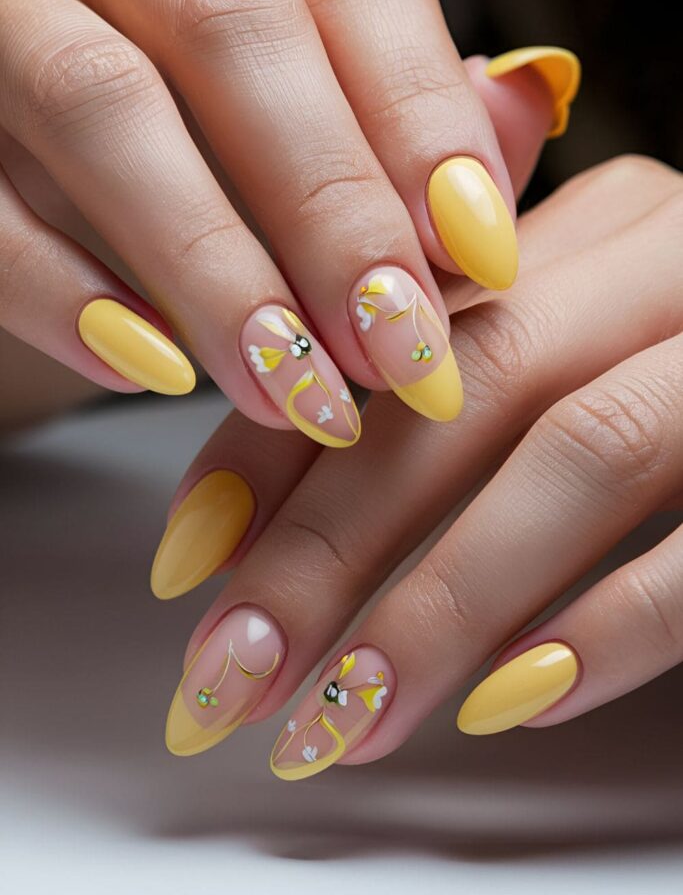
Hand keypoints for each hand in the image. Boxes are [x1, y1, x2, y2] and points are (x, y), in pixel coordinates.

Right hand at [0, 0, 577, 442]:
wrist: (19, 108)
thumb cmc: (190, 103)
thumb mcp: (305, 75)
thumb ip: (407, 96)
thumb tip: (524, 112)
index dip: (422, 115)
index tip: (480, 256)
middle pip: (237, 33)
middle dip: (330, 210)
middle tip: (396, 352)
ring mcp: (1, 6)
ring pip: (101, 105)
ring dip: (212, 267)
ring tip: (293, 390)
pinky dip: (67, 294)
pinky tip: (156, 370)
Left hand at [153, 154, 681, 776]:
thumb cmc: (673, 372)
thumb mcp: (560, 345)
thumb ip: (447, 374)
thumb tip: (275, 452)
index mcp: (584, 224)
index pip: (390, 326)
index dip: (278, 441)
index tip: (191, 558)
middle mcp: (668, 255)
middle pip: (464, 389)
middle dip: (329, 545)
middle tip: (233, 671)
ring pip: (579, 453)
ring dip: (444, 605)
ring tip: (344, 717)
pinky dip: (614, 624)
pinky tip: (517, 700)